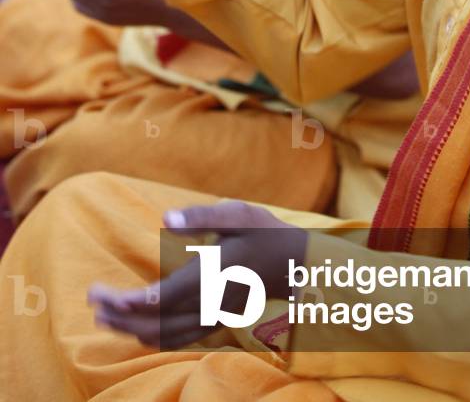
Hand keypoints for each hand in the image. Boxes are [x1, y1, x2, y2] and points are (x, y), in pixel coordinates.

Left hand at [88, 201, 306, 347]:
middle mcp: (211, 303)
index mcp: (213, 276)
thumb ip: (202, 216)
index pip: (164, 298)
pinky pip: (178, 339)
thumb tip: (167, 217)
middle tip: (92, 299)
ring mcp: (213, 317)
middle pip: (157, 321)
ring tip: (103, 315)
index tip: (102, 294)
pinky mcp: (215, 322)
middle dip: (121, 315)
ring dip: (131, 328)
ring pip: (165, 334)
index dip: (130, 301)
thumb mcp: (238, 214)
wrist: (295, 264)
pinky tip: (135, 329)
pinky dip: (152, 336)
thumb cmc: (264, 232)